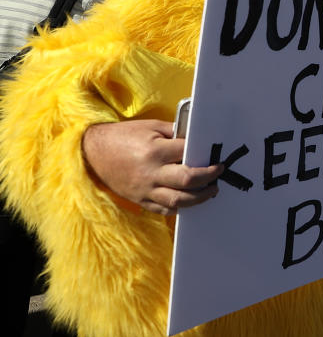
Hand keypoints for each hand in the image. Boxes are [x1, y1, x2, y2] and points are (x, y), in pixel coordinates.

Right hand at [82, 120, 222, 215]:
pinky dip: (180, 207)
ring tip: (210, 191)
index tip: (216, 158)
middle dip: (208, 179)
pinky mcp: (140, 200)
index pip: (188, 154)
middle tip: (217, 175)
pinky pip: (164, 210)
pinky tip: (190, 201)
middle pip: (187, 180)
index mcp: (155, 151)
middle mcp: (151, 172)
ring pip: (178, 201)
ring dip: (199, 198)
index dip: (205, 156)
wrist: (92, 152)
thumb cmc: (123, 136)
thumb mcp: (151, 127)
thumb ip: (175, 133)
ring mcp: (145, 189)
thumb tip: (197, 139)